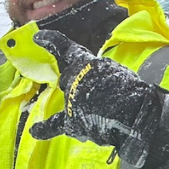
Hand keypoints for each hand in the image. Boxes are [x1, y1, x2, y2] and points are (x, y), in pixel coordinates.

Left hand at [30, 29, 167, 166]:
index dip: (51, 41)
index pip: (65, 48)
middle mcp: (73, 79)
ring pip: (69, 99)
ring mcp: (70, 100)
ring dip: (79, 101)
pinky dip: (43, 129)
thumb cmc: (131, 90)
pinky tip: (34, 130)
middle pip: (68, 79)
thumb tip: (88, 85)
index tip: (38, 37)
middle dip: (78, 83)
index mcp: (85, 62)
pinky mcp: (71, 121)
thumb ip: (96, 72)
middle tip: (98, 91)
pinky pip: (54, 125)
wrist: (134, 115)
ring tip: (94, 107)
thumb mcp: (113, 70)